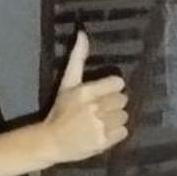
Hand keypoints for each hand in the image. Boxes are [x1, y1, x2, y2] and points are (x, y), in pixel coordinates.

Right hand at [43, 29, 128, 163]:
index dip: (112, 87)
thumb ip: (77, 58)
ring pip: (124, 116)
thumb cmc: (60, 110)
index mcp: (86, 91)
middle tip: (102, 108)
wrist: (51, 141)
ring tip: (103, 120)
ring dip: (116, 118)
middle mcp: (94, 107)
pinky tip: (104, 131)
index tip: (104, 92)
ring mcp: (100, 126)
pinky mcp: (104, 142)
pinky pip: (124, 132)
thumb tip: (83, 33)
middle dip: (114, 103)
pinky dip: (117, 132)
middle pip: (122, 100)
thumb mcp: (67, 82)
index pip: (118, 83)